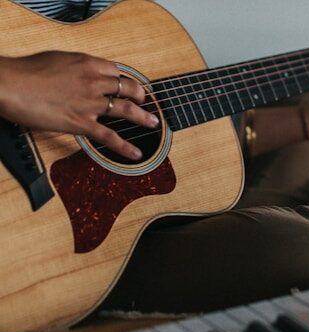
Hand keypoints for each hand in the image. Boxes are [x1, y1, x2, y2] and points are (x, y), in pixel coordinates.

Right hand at [0, 51, 159, 159]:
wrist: (10, 84)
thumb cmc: (26, 71)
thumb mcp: (57, 59)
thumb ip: (74, 66)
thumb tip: (80, 72)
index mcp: (87, 63)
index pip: (115, 71)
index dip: (123, 79)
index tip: (127, 83)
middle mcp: (94, 82)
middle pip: (127, 88)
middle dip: (140, 95)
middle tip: (145, 100)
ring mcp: (90, 103)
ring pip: (126, 110)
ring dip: (143, 117)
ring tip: (154, 122)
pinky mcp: (81, 123)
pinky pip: (109, 137)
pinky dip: (125, 147)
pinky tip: (137, 153)